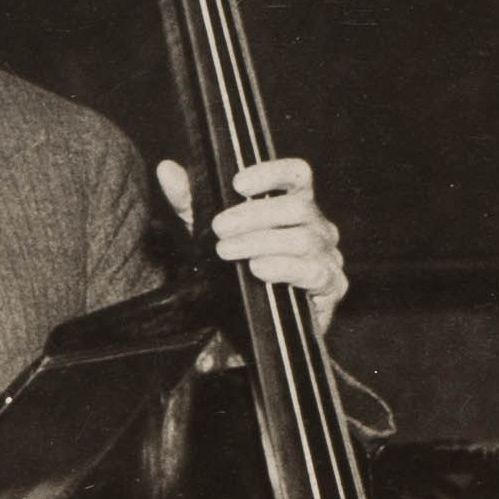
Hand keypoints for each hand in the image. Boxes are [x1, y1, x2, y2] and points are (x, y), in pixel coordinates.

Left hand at [157, 153, 348, 334]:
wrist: (249, 329)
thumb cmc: (235, 273)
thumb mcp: (205, 236)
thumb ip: (189, 203)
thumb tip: (166, 169)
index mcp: (294, 204)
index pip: (297, 174)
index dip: (272, 173)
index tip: (238, 184)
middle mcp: (317, 225)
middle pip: (297, 206)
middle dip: (255, 215)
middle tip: (219, 228)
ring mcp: (328, 255)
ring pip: (303, 238)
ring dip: (261, 242)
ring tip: (227, 251)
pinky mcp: (332, 286)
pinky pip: (314, 271)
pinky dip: (285, 268)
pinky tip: (258, 269)